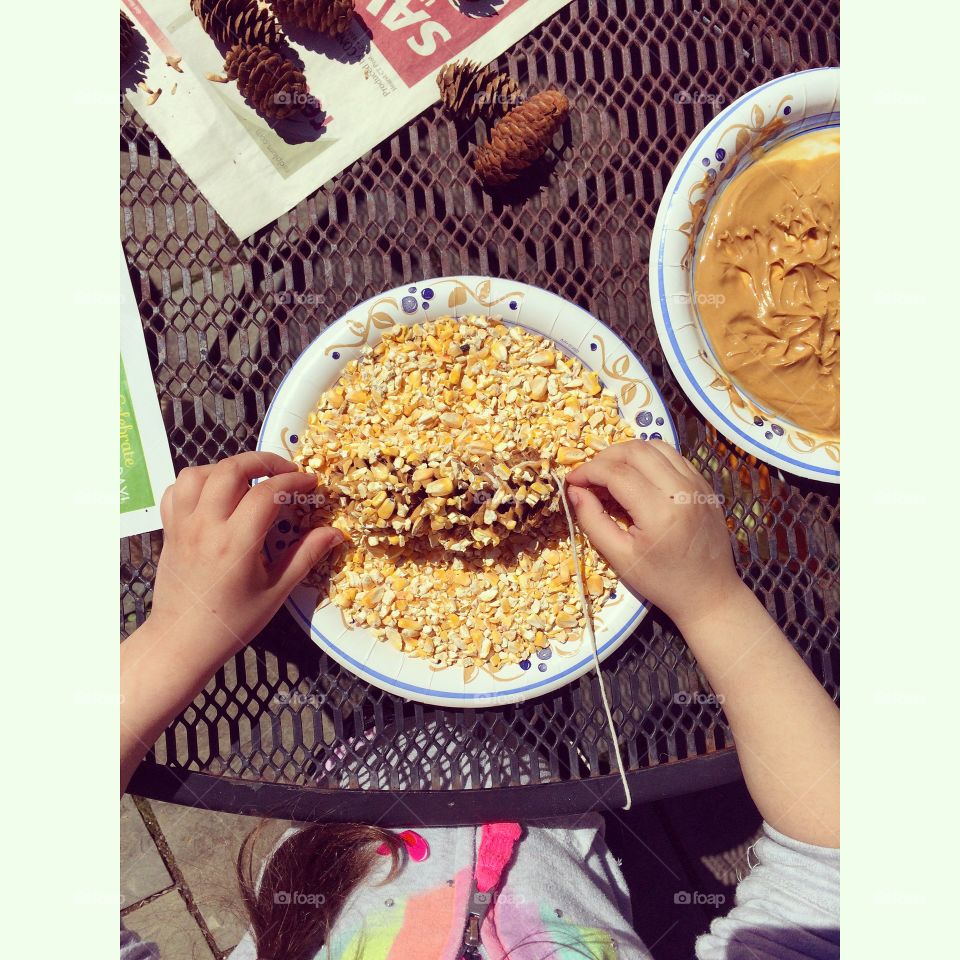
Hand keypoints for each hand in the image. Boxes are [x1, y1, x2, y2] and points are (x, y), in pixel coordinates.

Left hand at [149, 452, 341, 671]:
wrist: (182, 642)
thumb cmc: (232, 622)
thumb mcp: (276, 592)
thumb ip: (305, 556)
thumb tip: (334, 532)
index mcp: (236, 542)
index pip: (267, 492)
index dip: (293, 481)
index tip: (311, 484)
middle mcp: (206, 526)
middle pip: (231, 469)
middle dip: (263, 460)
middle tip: (285, 471)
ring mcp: (182, 525)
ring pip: (199, 472)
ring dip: (228, 467)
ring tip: (250, 479)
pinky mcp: (169, 530)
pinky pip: (176, 490)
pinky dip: (197, 481)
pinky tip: (215, 493)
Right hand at [565, 440, 741, 628]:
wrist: (710, 594)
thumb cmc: (662, 582)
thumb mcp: (619, 557)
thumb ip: (593, 521)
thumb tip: (574, 491)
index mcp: (660, 512)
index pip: (616, 473)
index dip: (588, 471)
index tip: (571, 480)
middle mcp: (683, 490)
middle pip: (636, 450)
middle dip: (605, 457)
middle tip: (589, 476)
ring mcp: (698, 484)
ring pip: (656, 445)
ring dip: (627, 453)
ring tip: (610, 472)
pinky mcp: (705, 485)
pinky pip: (673, 457)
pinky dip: (649, 458)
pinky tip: (637, 477)